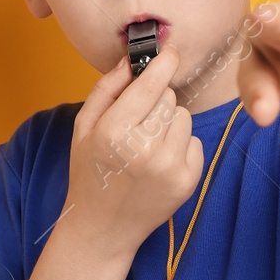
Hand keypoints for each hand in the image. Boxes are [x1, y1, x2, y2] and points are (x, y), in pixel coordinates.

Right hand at [63, 44, 204, 254]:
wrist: (102, 228)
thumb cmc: (89, 172)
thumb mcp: (84, 128)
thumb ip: (107, 89)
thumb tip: (131, 59)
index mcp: (115, 132)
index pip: (151, 84)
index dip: (163, 62)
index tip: (171, 51)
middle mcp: (145, 149)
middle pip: (170, 98)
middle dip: (156, 102)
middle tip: (137, 123)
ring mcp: (170, 167)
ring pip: (184, 118)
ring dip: (169, 124)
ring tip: (147, 145)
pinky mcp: (188, 182)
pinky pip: (195, 142)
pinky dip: (180, 147)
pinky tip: (159, 162)